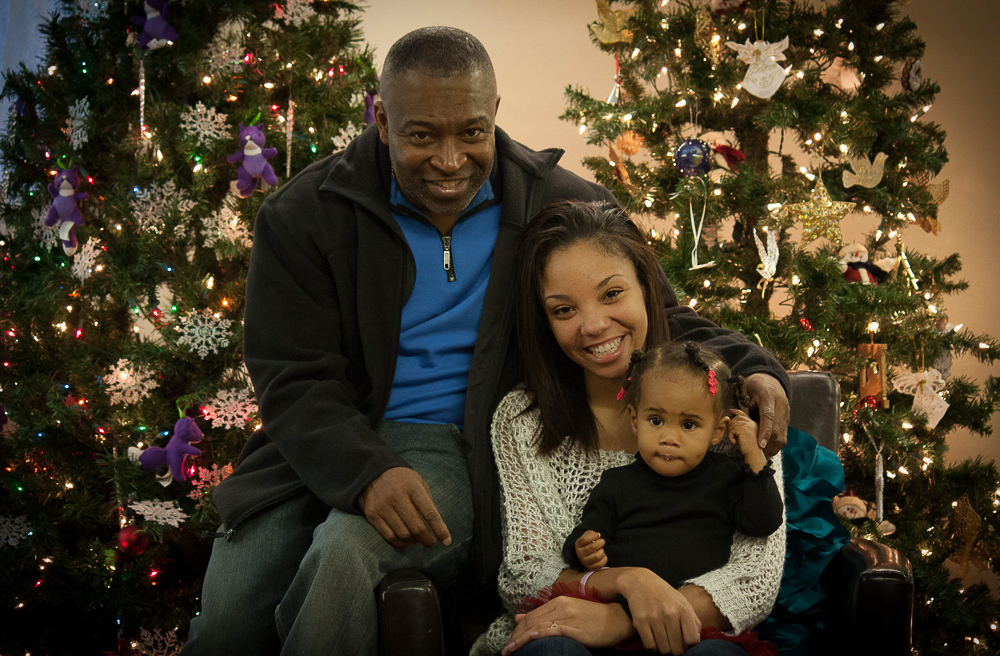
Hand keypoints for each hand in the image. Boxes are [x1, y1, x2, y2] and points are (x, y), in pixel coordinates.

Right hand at [357, 467, 450, 548]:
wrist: (374, 472)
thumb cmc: (403, 481)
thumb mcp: (419, 484)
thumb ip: (429, 504)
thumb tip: (439, 528)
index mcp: (412, 487)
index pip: (429, 512)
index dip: (440, 529)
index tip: (446, 541)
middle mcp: (396, 496)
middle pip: (416, 527)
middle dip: (427, 539)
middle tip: (431, 543)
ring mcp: (383, 506)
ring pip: (403, 534)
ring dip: (414, 541)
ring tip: (418, 539)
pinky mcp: (372, 515)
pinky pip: (389, 536)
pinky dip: (400, 543)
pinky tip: (405, 542)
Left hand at [501, 595, 631, 654]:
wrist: (616, 619)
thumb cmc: (593, 618)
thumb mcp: (568, 612)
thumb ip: (545, 614)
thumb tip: (520, 617)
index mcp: (558, 602)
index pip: (531, 615)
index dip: (518, 629)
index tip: (511, 640)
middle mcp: (560, 606)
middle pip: (531, 621)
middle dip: (516, 635)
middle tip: (507, 649)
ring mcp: (567, 616)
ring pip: (538, 626)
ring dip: (522, 639)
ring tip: (511, 649)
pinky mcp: (574, 627)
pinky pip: (553, 630)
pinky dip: (540, 633)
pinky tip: (531, 638)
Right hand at [575, 530, 607, 569]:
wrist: (585, 554)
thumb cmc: (588, 543)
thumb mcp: (587, 536)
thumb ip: (591, 533)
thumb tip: (598, 535)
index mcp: (578, 545)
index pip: (585, 539)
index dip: (593, 536)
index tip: (598, 535)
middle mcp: (580, 554)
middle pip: (592, 547)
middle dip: (600, 542)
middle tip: (602, 541)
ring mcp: (585, 562)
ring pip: (597, 556)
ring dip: (602, 551)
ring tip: (601, 550)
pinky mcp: (590, 567)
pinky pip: (600, 564)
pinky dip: (604, 559)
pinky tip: (603, 555)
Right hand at [619, 569, 701, 654]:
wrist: (640, 581)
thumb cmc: (664, 594)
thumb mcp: (683, 602)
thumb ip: (693, 621)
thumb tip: (696, 641)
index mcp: (683, 610)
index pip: (692, 641)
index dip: (689, 647)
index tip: (684, 644)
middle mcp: (670, 614)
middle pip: (677, 649)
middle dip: (676, 651)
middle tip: (673, 646)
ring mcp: (654, 618)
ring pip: (664, 650)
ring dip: (664, 650)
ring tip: (663, 643)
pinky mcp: (640, 621)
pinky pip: (650, 646)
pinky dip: (652, 649)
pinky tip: (654, 642)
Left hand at [728, 409, 766, 472]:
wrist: (754, 454)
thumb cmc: (750, 448)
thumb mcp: (747, 435)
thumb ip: (742, 428)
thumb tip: (732, 421)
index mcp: (753, 424)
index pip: (743, 414)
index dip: (736, 411)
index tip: (731, 411)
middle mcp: (751, 423)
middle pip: (735, 418)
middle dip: (731, 426)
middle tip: (732, 435)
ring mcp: (748, 425)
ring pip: (732, 424)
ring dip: (731, 433)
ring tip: (734, 439)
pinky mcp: (744, 429)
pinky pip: (732, 430)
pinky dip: (730, 436)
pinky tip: (734, 441)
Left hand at [743, 373, 789, 457]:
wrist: (769, 379)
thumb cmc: (754, 385)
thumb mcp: (745, 391)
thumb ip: (743, 407)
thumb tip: (738, 423)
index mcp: (768, 396)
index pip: (768, 416)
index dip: (765, 431)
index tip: (761, 444)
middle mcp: (781, 405)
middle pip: (777, 428)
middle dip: (767, 443)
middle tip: (757, 454)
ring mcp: (786, 412)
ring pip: (782, 434)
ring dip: (772, 446)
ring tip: (762, 455)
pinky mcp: (787, 418)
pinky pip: (784, 435)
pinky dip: (776, 444)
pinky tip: (767, 449)